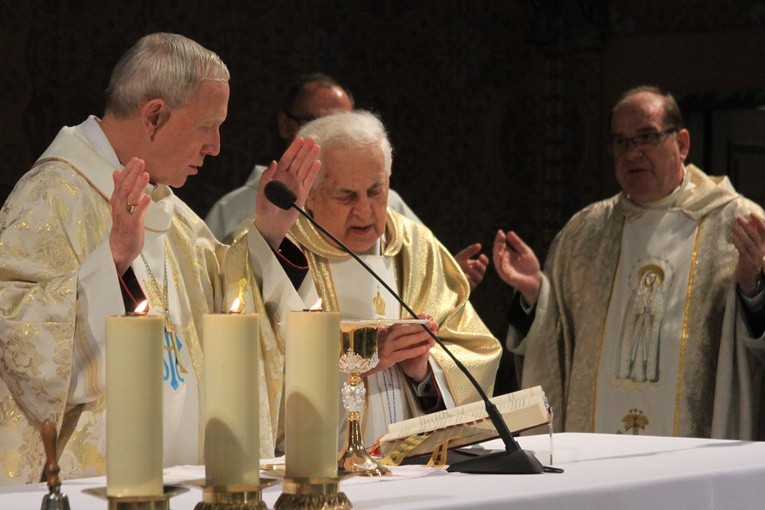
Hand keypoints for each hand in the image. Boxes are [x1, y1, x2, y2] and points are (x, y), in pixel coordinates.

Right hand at [110, 158, 150, 274]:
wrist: (119, 249)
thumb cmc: (122, 226)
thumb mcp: (120, 205)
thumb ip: (119, 189)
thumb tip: (116, 172)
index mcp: (117, 201)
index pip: (121, 183)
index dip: (128, 171)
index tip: (135, 159)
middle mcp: (119, 207)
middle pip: (125, 188)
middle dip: (133, 174)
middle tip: (140, 161)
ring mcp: (125, 217)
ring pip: (130, 199)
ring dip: (138, 186)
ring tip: (146, 174)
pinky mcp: (132, 227)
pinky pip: (136, 215)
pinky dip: (141, 206)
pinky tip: (147, 197)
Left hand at [254, 136, 320, 248]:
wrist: (271, 225)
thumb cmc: (264, 209)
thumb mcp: (262, 192)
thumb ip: (267, 177)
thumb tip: (274, 162)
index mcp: (277, 176)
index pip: (287, 159)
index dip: (293, 149)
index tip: (300, 139)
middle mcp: (288, 178)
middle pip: (298, 161)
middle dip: (304, 150)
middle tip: (312, 139)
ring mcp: (296, 185)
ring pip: (305, 168)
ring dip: (310, 157)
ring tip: (317, 147)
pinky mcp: (303, 194)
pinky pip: (309, 180)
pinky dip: (313, 172)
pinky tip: (317, 162)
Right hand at [365, 314, 437, 382]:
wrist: (361, 362)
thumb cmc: (374, 348)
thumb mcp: (382, 337)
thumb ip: (392, 331)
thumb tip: (406, 323)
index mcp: (386, 330)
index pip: (402, 322)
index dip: (414, 319)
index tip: (426, 316)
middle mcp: (386, 336)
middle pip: (405, 330)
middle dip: (420, 327)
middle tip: (432, 324)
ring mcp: (387, 347)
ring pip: (406, 341)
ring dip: (419, 337)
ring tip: (431, 334)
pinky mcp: (388, 358)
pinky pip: (404, 353)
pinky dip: (414, 351)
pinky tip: (424, 348)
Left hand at [454, 243, 487, 290]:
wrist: (444, 274)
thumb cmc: (453, 264)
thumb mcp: (461, 256)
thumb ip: (470, 251)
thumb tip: (479, 245)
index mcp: (474, 265)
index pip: (484, 263)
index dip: (484, 260)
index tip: (481, 256)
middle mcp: (475, 274)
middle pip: (483, 270)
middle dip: (480, 266)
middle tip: (475, 262)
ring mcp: (472, 281)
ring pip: (479, 278)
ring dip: (475, 272)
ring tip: (468, 269)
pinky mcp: (467, 288)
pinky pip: (472, 284)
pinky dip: (470, 280)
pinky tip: (465, 276)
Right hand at [492, 229, 541, 305]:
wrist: (536, 280)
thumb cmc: (531, 266)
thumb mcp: (525, 251)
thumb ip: (517, 243)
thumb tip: (508, 233)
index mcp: (507, 254)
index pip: (501, 245)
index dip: (499, 239)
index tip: (500, 232)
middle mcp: (503, 261)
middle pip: (497, 251)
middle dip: (498, 243)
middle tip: (500, 236)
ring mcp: (504, 268)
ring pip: (497, 259)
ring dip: (497, 251)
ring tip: (499, 244)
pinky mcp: (506, 276)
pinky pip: (500, 268)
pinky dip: (500, 261)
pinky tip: (501, 254)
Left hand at [732, 213, 764, 296]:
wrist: (748, 276)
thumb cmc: (748, 258)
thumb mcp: (751, 245)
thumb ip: (751, 234)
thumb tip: (749, 221)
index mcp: (763, 244)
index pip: (764, 231)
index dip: (759, 222)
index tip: (752, 214)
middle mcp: (761, 250)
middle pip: (756, 236)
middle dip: (747, 226)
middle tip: (738, 218)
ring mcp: (755, 257)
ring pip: (750, 244)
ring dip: (742, 234)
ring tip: (734, 226)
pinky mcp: (748, 263)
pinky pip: (744, 253)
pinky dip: (739, 245)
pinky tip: (733, 239)